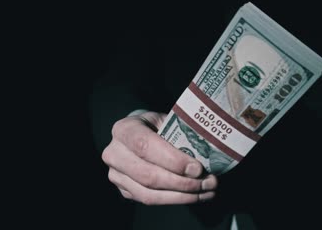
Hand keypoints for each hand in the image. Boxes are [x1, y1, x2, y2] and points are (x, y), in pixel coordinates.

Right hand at [102, 111, 217, 204]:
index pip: (145, 146)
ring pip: (148, 193)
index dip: (172, 160)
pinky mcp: (124, 190)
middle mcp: (114, 153)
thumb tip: (207, 153)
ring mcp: (116, 174)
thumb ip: (180, 134)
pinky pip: (150, 200)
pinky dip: (176, 200)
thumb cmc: (157, 126)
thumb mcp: (167, 121)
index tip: (197, 168)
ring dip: (182, 196)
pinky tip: (196, 195)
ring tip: (206, 190)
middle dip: (181, 182)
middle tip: (207, 181)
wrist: (141, 134)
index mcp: (124, 129)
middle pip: (147, 174)